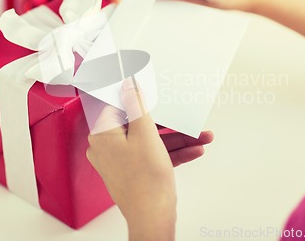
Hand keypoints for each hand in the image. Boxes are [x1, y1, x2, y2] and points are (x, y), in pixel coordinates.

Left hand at [87, 78, 212, 239]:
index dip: (137, 97)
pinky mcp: (134, 171)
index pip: (118, 106)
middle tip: (185, 118)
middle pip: (140, 125)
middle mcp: (108, 147)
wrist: (153, 218)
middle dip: (170, 124)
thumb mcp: (145, 134)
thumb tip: (128, 86)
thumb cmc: (145, 181)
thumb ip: (137, 106)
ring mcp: (121, 161)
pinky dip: (172, 153)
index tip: (151, 91)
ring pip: (151, 141)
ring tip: (201, 137)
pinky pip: (153, 155)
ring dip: (177, 139)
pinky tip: (194, 150)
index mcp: (103, 134)